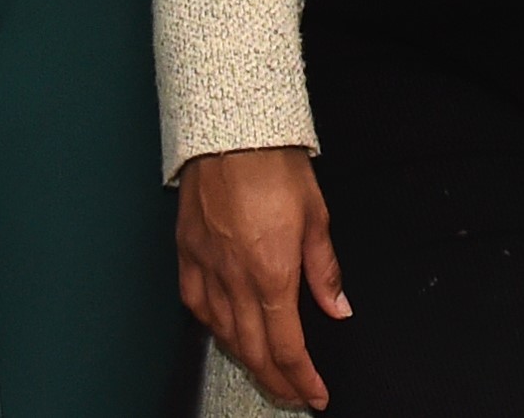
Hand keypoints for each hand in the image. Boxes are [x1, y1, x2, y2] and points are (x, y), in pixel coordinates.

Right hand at [177, 146, 344, 409]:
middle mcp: (235, 278)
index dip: (302, 378)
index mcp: (272, 272)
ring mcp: (207, 267)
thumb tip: (337, 307)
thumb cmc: (275, 165)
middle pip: (253, 351)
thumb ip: (324, 270)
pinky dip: (213, 327)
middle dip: (276, 381)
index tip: (315, 394)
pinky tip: (225, 332)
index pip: (287, 346)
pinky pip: (197, 305)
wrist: (232, 131)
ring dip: (246, 360)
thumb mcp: (316, 217)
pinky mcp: (187, 254)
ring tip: (265, 371)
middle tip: (293, 394)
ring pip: (224, 334)